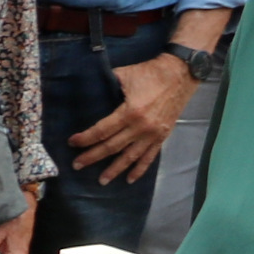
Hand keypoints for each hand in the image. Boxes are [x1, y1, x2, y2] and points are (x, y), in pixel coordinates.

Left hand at [65, 53, 191, 184]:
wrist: (181, 73)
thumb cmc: (151, 72)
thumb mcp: (125, 75)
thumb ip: (106, 84)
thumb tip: (90, 90)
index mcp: (130, 112)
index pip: (102, 131)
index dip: (85, 138)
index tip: (72, 142)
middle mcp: (141, 127)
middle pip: (112, 147)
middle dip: (92, 157)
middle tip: (77, 165)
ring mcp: (153, 134)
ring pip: (130, 156)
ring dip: (115, 169)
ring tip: (101, 181)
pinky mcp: (163, 136)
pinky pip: (150, 156)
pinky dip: (140, 169)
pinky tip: (130, 179)